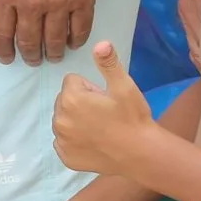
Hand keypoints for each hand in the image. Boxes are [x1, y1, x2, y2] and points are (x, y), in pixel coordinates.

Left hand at [0, 0, 102, 64]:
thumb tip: (0, 11)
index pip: (2, 34)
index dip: (4, 50)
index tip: (7, 57)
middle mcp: (32, 3)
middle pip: (29, 42)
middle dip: (30, 55)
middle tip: (33, 58)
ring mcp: (60, 3)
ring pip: (55, 41)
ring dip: (54, 52)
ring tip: (54, 54)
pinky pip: (80, 30)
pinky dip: (76, 40)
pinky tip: (72, 42)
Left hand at [52, 40, 152, 175]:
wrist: (141, 155)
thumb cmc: (133, 118)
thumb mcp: (124, 86)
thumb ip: (109, 63)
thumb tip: (100, 43)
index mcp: (71, 99)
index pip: (72, 81)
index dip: (91, 88)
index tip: (105, 99)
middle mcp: (59, 120)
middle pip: (66, 100)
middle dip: (81, 102)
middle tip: (105, 113)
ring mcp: (61, 141)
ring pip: (64, 120)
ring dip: (76, 120)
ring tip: (101, 128)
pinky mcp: (65, 157)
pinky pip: (65, 141)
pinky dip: (76, 140)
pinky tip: (94, 143)